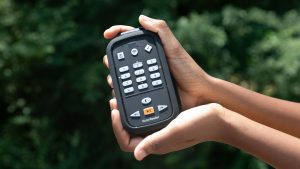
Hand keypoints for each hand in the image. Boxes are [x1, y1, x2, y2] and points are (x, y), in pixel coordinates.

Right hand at [103, 15, 213, 109]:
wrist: (197, 94)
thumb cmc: (189, 70)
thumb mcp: (175, 48)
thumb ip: (161, 31)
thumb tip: (141, 18)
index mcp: (152, 49)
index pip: (131, 38)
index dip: (117, 33)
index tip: (106, 35)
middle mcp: (147, 62)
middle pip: (124, 57)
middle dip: (113, 58)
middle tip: (109, 63)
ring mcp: (146, 77)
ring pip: (125, 74)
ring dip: (115, 76)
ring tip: (113, 80)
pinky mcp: (147, 91)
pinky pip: (131, 89)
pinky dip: (123, 90)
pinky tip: (118, 93)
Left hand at [109, 99, 223, 160]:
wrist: (219, 116)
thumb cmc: (200, 124)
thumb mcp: (176, 130)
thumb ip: (156, 141)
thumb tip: (137, 155)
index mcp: (157, 142)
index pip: (128, 143)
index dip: (117, 128)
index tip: (114, 110)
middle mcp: (157, 136)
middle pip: (130, 130)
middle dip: (119, 116)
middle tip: (114, 98)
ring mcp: (162, 127)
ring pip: (139, 119)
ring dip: (128, 108)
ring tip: (122, 93)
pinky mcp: (168, 118)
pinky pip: (149, 112)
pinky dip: (142, 103)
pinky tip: (142, 91)